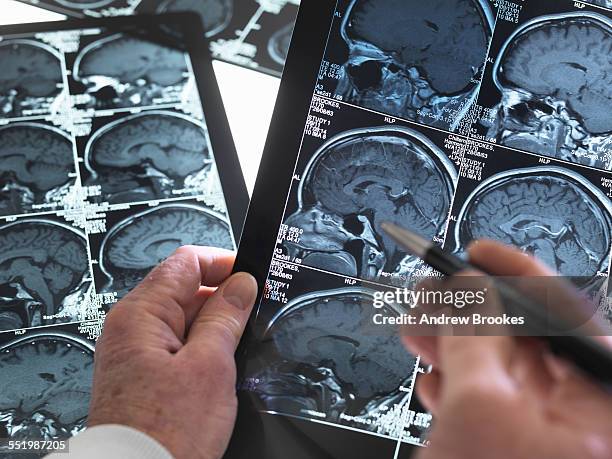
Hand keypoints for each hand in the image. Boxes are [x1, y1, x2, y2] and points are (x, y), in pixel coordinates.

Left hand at [87, 246, 257, 458]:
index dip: (224, 263)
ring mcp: (134, 350)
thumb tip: (241, 284)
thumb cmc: (164, 432)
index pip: (186, 262)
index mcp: (141, 314)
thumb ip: (226, 316)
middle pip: (184, 288)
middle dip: (222, 296)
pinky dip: (201, 345)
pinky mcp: (142, 372)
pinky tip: (220, 363)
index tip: (252, 275)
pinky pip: (175, 342)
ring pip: (182, 317)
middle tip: (254, 313)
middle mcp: (130, 327)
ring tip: (239, 344)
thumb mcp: (210, 365)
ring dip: (214, 323)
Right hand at [404, 240, 611, 458]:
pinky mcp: (514, 447)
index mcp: (599, 404)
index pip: (565, 314)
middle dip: (471, 309)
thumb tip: (468, 287)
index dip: (516, 273)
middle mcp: (579, 415)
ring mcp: (546, 434)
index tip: (477, 254)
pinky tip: (433, 378)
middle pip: (528, 338)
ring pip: (501, 366)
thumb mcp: (477, 405)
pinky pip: (489, 398)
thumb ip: (474, 335)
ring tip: (418, 326)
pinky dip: (456, 381)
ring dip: (453, 343)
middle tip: (435, 290)